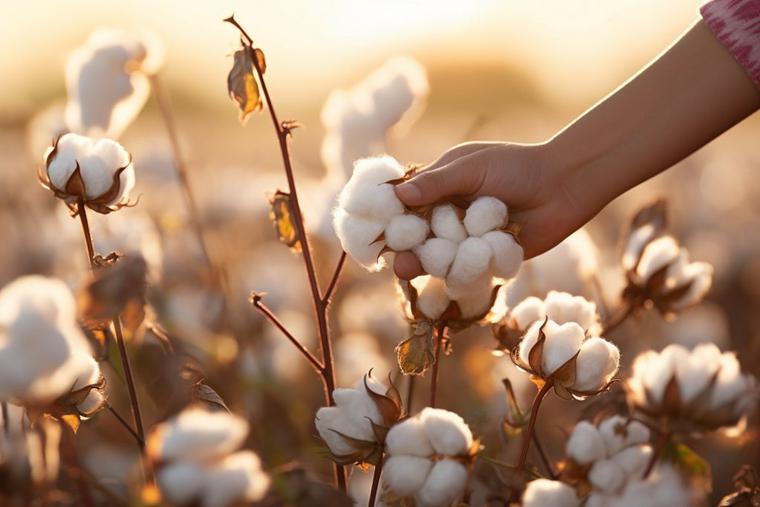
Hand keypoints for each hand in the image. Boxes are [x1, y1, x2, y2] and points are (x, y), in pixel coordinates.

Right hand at [393, 141, 596, 278]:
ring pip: (439, 259)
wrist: (563, 186)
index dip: (390, 218)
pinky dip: (467, 268)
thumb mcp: (472, 168)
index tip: (377, 229)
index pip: (405, 206)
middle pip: (417, 238)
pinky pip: (468, 271)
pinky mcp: (485, 260)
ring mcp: (465, 241)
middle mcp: (448, 217)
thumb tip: (398, 193)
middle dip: (406, 249)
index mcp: (438, 188)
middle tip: (398, 259)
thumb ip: (437, 182)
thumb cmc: (517, 167)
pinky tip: (472, 260)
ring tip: (411, 269)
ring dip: (429, 263)